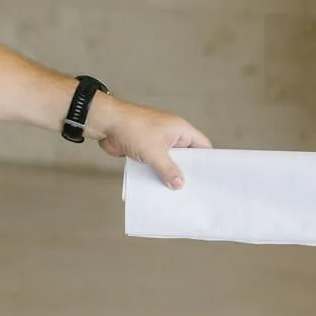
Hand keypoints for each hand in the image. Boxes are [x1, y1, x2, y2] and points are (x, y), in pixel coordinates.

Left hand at [87, 95, 209, 188]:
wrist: (105, 123)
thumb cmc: (132, 128)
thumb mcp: (155, 153)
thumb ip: (169, 170)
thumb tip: (179, 183)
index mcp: (180, 129)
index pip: (202, 146)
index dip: (207, 161)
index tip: (209, 178)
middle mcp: (171, 134)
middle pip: (186, 156)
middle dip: (186, 171)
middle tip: (192, 189)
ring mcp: (157, 141)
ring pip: (169, 161)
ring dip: (169, 173)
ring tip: (175, 192)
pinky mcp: (144, 148)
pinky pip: (154, 162)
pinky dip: (156, 172)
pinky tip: (157, 186)